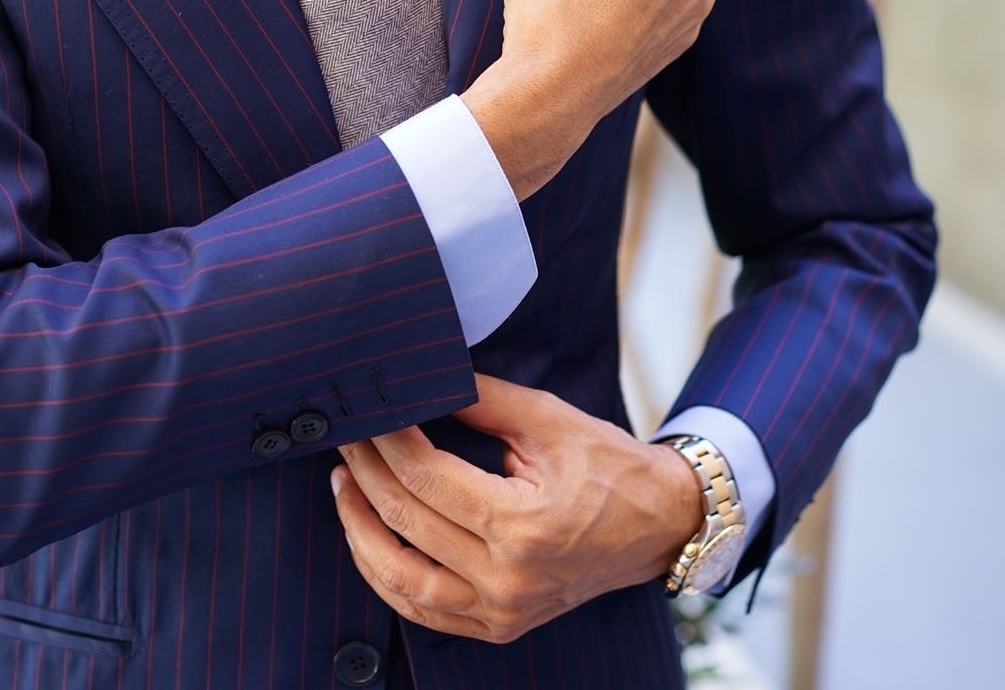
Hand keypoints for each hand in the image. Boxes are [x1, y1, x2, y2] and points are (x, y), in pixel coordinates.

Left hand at [329, 374, 702, 644]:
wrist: (659, 524)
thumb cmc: (610, 468)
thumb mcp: (548, 420)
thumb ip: (480, 399)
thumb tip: (421, 378)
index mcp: (523, 524)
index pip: (426, 477)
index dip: (387, 440)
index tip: (369, 413)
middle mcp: (508, 577)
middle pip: (406, 519)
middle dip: (365, 471)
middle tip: (346, 436)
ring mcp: (502, 610)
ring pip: (399, 577)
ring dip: (359, 528)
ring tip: (345, 485)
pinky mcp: (499, 625)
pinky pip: (422, 611)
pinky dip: (384, 576)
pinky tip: (367, 539)